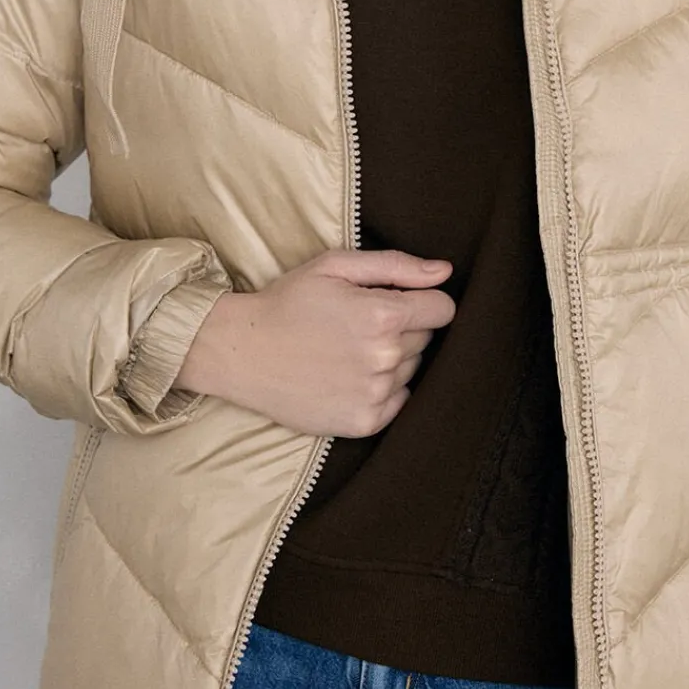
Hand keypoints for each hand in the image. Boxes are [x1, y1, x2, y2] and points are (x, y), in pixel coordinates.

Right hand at [174, 247, 455, 436]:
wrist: (242, 353)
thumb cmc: (288, 302)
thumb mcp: (335, 266)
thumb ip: (396, 266)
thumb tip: (445, 273)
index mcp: (383, 315)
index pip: (443, 309)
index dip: (423, 301)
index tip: (397, 302)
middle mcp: (385, 357)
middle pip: (426, 339)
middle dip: (403, 328)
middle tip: (358, 325)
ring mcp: (375, 394)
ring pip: (412, 370)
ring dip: (392, 360)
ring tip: (348, 351)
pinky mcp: (364, 422)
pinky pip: (399, 402)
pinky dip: (383, 391)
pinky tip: (349, 377)